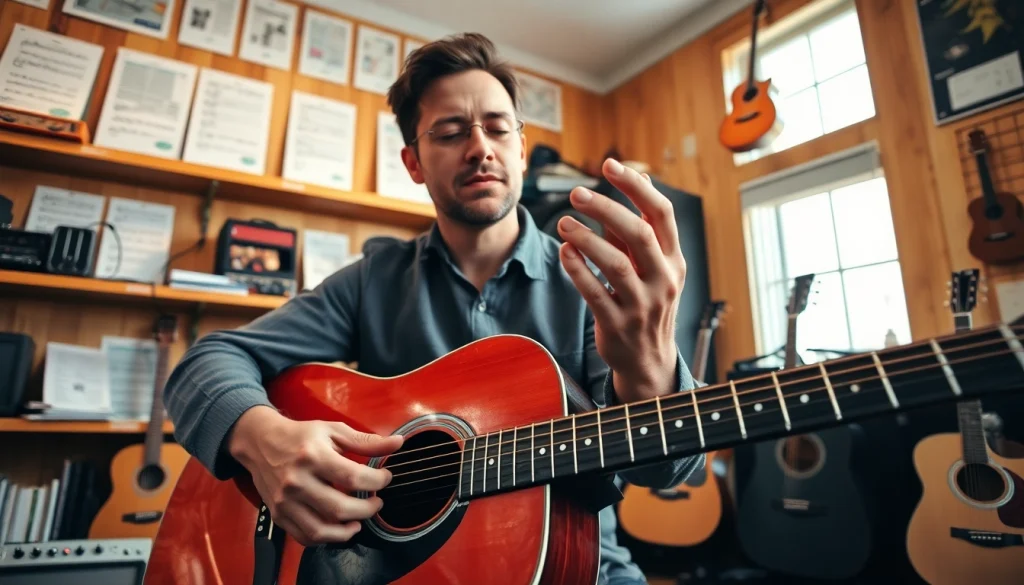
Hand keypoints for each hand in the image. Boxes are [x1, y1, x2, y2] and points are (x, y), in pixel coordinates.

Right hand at [227, 406, 403, 545]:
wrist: (260, 443)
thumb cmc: (301, 436)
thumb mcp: (333, 431)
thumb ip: (366, 441)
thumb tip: (397, 444)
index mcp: (312, 456)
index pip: (353, 477)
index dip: (376, 481)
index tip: (385, 478)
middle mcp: (296, 481)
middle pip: (339, 508)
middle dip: (367, 509)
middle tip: (377, 502)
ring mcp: (285, 501)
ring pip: (321, 529)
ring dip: (348, 531)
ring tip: (360, 520)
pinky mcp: (279, 515)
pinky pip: (305, 537)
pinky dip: (327, 538)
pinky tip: (340, 528)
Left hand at [557, 158, 685, 401]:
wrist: (648, 360)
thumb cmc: (647, 303)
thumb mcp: (652, 266)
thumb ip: (639, 229)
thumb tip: (638, 180)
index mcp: (673, 259)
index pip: (661, 214)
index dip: (636, 186)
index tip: (609, 165)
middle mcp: (663, 280)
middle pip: (639, 234)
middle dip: (607, 208)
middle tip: (577, 193)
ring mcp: (642, 304)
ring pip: (616, 264)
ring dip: (586, 239)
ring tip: (563, 223)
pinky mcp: (618, 324)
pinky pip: (594, 293)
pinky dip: (577, 270)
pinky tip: (564, 252)